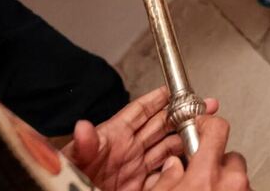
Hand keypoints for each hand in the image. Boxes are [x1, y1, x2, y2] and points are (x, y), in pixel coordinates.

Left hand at [62, 87, 220, 190]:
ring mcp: (134, 171)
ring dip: (186, 139)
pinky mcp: (139, 189)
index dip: (158, 98)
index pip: (140, 111)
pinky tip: (192, 162)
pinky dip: (180, 168)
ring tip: (205, 131)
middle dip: (182, 113)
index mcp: (112, 138)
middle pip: (160, 126)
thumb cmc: (63, 183)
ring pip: (168, 149)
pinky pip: (165, 176)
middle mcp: (126, 152)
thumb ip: (82, 146)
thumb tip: (83, 128)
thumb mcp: (72, 162)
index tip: (176, 88)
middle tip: (203, 106)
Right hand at [148, 115, 249, 190]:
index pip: (217, 128)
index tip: (200, 125)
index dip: (207, 123)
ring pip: (237, 175)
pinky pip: (243, 189)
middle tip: (199, 176)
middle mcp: (232, 183)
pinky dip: (230, 190)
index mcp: (206, 176)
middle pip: (228, 155)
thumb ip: (166, 178)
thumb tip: (171, 168)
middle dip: (214, 163)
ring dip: (223, 181)